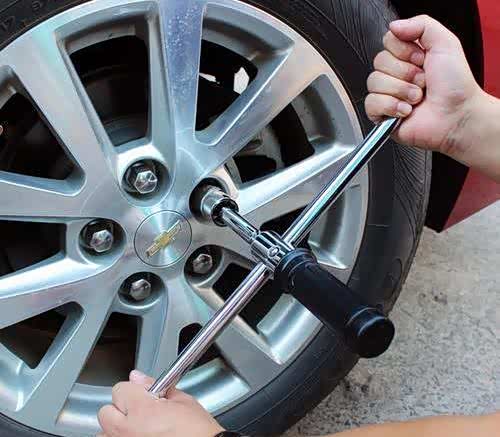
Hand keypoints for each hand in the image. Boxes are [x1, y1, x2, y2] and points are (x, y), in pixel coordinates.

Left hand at [97, 370, 224, 436]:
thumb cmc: (199, 433)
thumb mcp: (184, 402)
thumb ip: (158, 388)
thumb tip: (139, 378)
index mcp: (143, 411)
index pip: (120, 389)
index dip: (133, 390)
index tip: (143, 395)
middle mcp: (127, 431)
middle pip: (106, 412)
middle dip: (121, 409)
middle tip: (140, 412)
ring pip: (105, 432)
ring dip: (117, 429)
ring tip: (139, 429)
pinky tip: (140, 436)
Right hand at [365, 14, 483, 155]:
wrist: (456, 117)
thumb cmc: (456, 87)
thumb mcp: (446, 43)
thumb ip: (421, 25)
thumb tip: (394, 26)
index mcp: (408, 55)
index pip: (388, 41)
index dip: (404, 51)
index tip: (422, 59)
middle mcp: (397, 74)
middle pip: (379, 61)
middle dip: (405, 73)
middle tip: (422, 82)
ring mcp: (387, 94)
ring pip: (374, 82)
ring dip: (401, 90)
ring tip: (417, 98)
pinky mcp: (381, 114)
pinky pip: (371, 103)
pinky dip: (391, 106)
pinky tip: (406, 110)